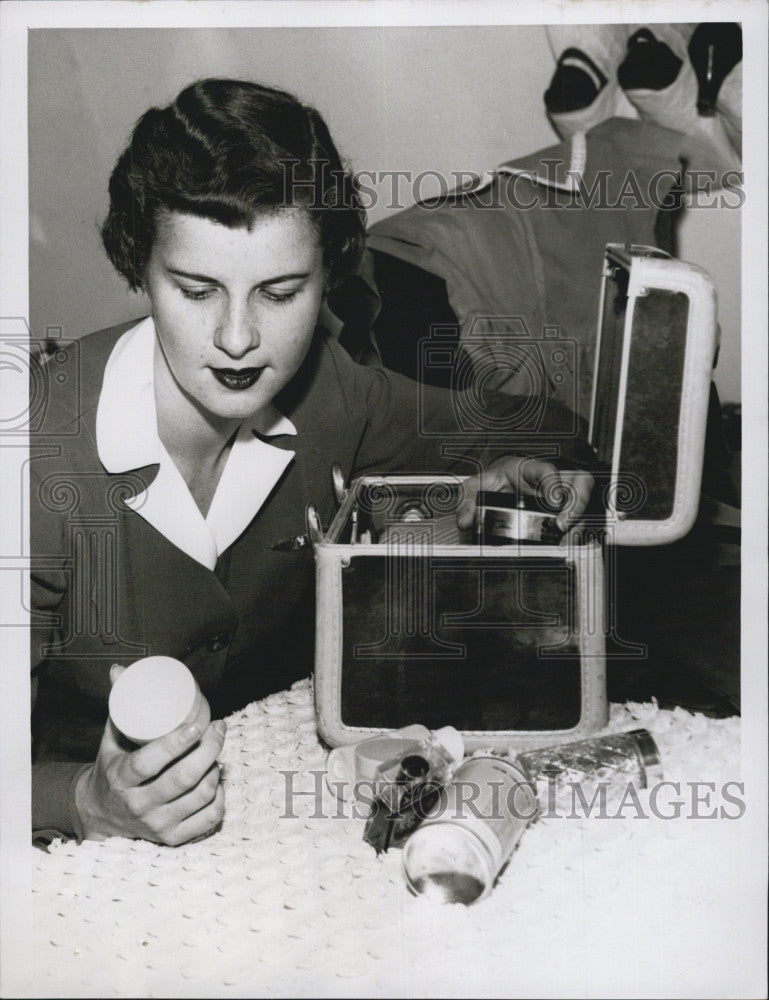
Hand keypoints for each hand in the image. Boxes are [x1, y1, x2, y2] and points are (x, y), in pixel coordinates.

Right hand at [75, 665, 225, 844]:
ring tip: (216, 749)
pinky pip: (208, 818)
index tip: (197, 724)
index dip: (176, 743)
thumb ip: (119, 705)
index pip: (150, 762)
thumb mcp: (110, 738)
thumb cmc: (112, 767)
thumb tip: (119, 669)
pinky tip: (219, 780)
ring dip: (216, 768)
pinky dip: (220, 796)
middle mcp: (138, 805)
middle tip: (219, 727)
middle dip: (210, 748)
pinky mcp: (172, 838)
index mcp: (121, 779)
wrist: (100, 813)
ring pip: (201, 795)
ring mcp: (157, 825)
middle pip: (184, 778)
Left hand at [457, 456, 593, 542]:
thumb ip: (468, 500)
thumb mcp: (477, 486)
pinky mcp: (567, 509)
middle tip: (563, 526)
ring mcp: (564, 494)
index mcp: (530, 469)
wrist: (506, 483)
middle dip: (577, 504)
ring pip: (585, 500)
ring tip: (567, 540)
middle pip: (579, 482)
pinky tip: (568, 544)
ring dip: (580, 521)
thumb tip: (465, 521)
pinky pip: (582, 517)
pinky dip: (578, 531)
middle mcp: (553, 479)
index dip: (554, 484)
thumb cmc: (497, 480)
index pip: (547, 470)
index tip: (553, 502)